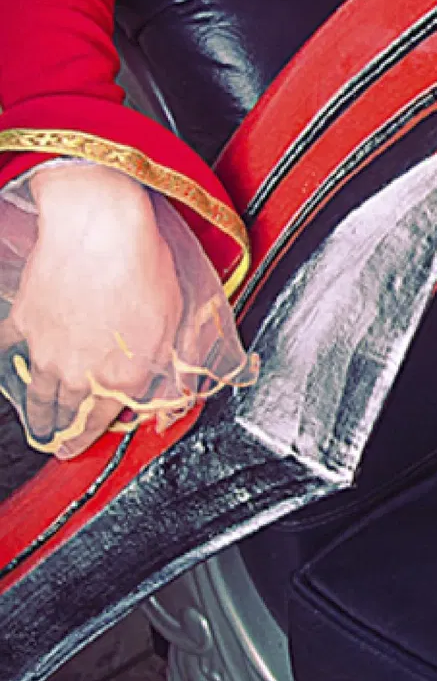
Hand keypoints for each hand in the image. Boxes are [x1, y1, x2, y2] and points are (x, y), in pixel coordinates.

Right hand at [6, 162, 183, 457]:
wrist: (101, 233)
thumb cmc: (143, 271)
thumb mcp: (175, 327)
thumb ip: (169, 371)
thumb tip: (169, 402)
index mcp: (119, 379)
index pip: (99, 424)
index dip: (88, 439)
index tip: (79, 447)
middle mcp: (78, 373)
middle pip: (66, 414)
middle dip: (63, 431)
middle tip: (58, 440)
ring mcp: (46, 350)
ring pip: (37, 393)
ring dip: (38, 412)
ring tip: (38, 424)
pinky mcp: (26, 321)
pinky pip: (13, 349)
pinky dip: (12, 359)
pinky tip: (13, 366)